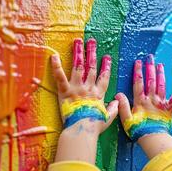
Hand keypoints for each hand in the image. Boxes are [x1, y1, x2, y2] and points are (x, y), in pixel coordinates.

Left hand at [51, 38, 117, 162]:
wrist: (82, 129)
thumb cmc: (95, 125)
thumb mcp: (109, 117)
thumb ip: (113, 108)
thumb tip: (117, 101)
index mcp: (98, 94)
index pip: (103, 77)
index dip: (105, 66)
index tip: (107, 57)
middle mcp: (88, 88)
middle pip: (91, 67)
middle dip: (92, 53)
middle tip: (92, 42)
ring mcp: (76, 88)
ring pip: (78, 67)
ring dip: (78, 53)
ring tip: (78, 41)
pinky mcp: (64, 91)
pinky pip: (60, 77)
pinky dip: (56, 66)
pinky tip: (54, 55)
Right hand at [115, 54, 171, 141]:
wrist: (152, 138)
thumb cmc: (138, 130)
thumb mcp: (126, 119)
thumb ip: (122, 106)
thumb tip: (118, 94)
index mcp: (141, 101)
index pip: (139, 83)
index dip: (138, 72)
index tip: (138, 62)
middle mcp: (151, 99)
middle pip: (150, 80)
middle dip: (149, 68)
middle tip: (149, 57)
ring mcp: (161, 102)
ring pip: (161, 85)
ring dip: (160, 74)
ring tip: (159, 64)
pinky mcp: (169, 107)